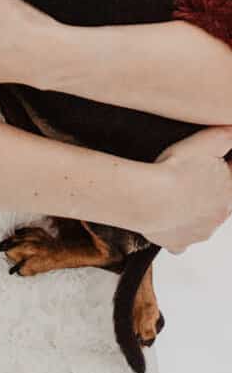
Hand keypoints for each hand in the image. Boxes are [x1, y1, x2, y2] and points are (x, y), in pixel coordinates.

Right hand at [140, 125, 231, 251]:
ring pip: (203, 220)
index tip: (208, 161)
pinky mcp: (180, 242)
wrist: (150, 197)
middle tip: (189, 173)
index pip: (231, 176)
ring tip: (176, 193)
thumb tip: (231, 129)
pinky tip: (168, 219)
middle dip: (209, 189)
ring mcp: (200, 231)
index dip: (222, 166)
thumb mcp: (205, 141)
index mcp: (229, 191)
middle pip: (220, 200)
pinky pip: (181, 239)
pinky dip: (177, 231)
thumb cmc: (175, 170)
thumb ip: (225, 136)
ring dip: (194, 209)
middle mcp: (219, 215)